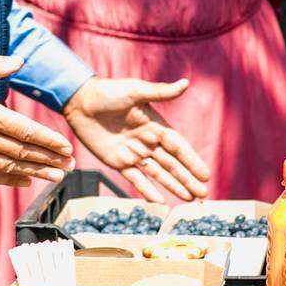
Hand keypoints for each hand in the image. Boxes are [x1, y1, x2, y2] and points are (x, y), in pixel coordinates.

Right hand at [0, 55, 72, 185]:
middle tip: (70, 166)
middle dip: (48, 159)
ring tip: (56, 177)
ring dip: (35, 172)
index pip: (23, 129)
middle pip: (21, 151)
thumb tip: (19, 60)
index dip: (47, 140)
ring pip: (7, 166)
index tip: (66, 146)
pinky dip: (8, 180)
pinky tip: (25, 182)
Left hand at [63, 76, 210, 202]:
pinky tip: (159, 202)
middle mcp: (148, 142)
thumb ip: (160, 92)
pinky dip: (147, 191)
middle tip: (203, 195)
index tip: (205, 175)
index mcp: (156, 126)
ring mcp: (133, 154)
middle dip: (188, 180)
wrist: (80, 101)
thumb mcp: (135, 91)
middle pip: (172, 165)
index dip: (192, 162)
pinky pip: (135, 179)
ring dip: (174, 186)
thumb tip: (186, 83)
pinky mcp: (117, 162)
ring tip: (189, 199)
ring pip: (158, 174)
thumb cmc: (108, 92)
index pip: (179, 148)